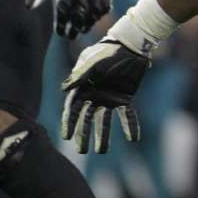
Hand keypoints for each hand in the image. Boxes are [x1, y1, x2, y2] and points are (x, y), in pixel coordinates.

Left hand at [27, 0, 112, 39]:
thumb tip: (29, 7)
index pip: (64, 13)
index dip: (63, 25)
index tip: (61, 32)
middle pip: (80, 16)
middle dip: (76, 29)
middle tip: (72, 35)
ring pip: (93, 13)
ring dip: (88, 23)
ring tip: (83, 29)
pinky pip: (105, 6)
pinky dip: (100, 14)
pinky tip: (94, 18)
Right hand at [61, 38, 148, 153]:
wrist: (131, 46)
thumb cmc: (108, 53)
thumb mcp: (93, 63)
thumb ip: (80, 76)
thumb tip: (64, 89)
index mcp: (82, 89)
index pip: (72, 110)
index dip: (69, 123)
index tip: (67, 137)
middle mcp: (94, 97)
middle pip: (86, 120)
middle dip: (84, 135)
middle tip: (82, 151)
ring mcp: (109, 99)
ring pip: (104, 121)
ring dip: (103, 136)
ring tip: (101, 151)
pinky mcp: (125, 99)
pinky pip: (127, 115)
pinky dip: (130, 126)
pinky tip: (133, 139)